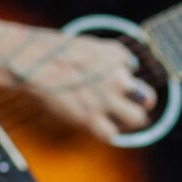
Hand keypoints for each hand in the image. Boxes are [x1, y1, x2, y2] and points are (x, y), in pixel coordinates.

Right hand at [17, 31, 153, 142]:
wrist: (34, 61)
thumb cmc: (52, 52)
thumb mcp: (86, 45)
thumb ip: (105, 57)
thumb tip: (122, 70)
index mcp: (118, 55)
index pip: (133, 69)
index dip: (121, 75)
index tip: (104, 77)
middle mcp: (118, 77)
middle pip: (148, 98)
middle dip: (141, 103)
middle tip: (127, 106)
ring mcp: (106, 99)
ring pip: (137, 119)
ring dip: (129, 121)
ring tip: (117, 121)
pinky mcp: (90, 118)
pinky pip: (111, 135)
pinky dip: (106, 134)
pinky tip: (97, 127)